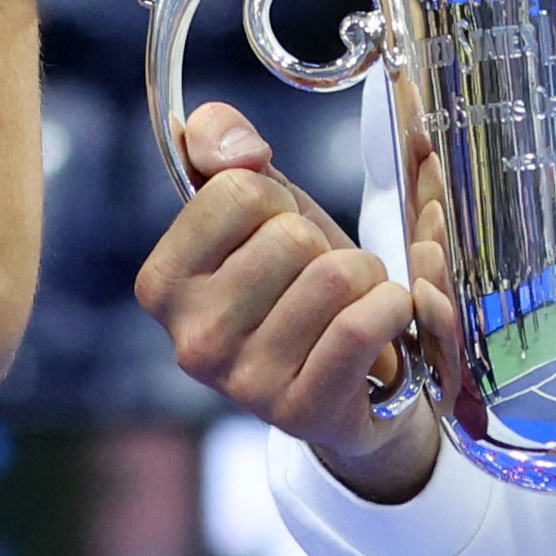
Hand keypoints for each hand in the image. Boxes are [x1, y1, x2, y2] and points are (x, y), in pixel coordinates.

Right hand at [133, 102, 458, 502]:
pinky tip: (381, 323)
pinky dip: (392, 307)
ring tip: (349, 306)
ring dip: (365, 277)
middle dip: (325, 244)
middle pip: (290, 236)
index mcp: (163, 284)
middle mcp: (193, 340)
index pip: (237, 190)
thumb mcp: (259, 206)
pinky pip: (363, 324)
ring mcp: (245, 383)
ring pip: (335, 277)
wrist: (354, 383)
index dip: (277, 202)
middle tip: (319, 281)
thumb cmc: (298, 286)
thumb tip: (239, 149)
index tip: (275, 239)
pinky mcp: (303, 411)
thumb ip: (221, 143)